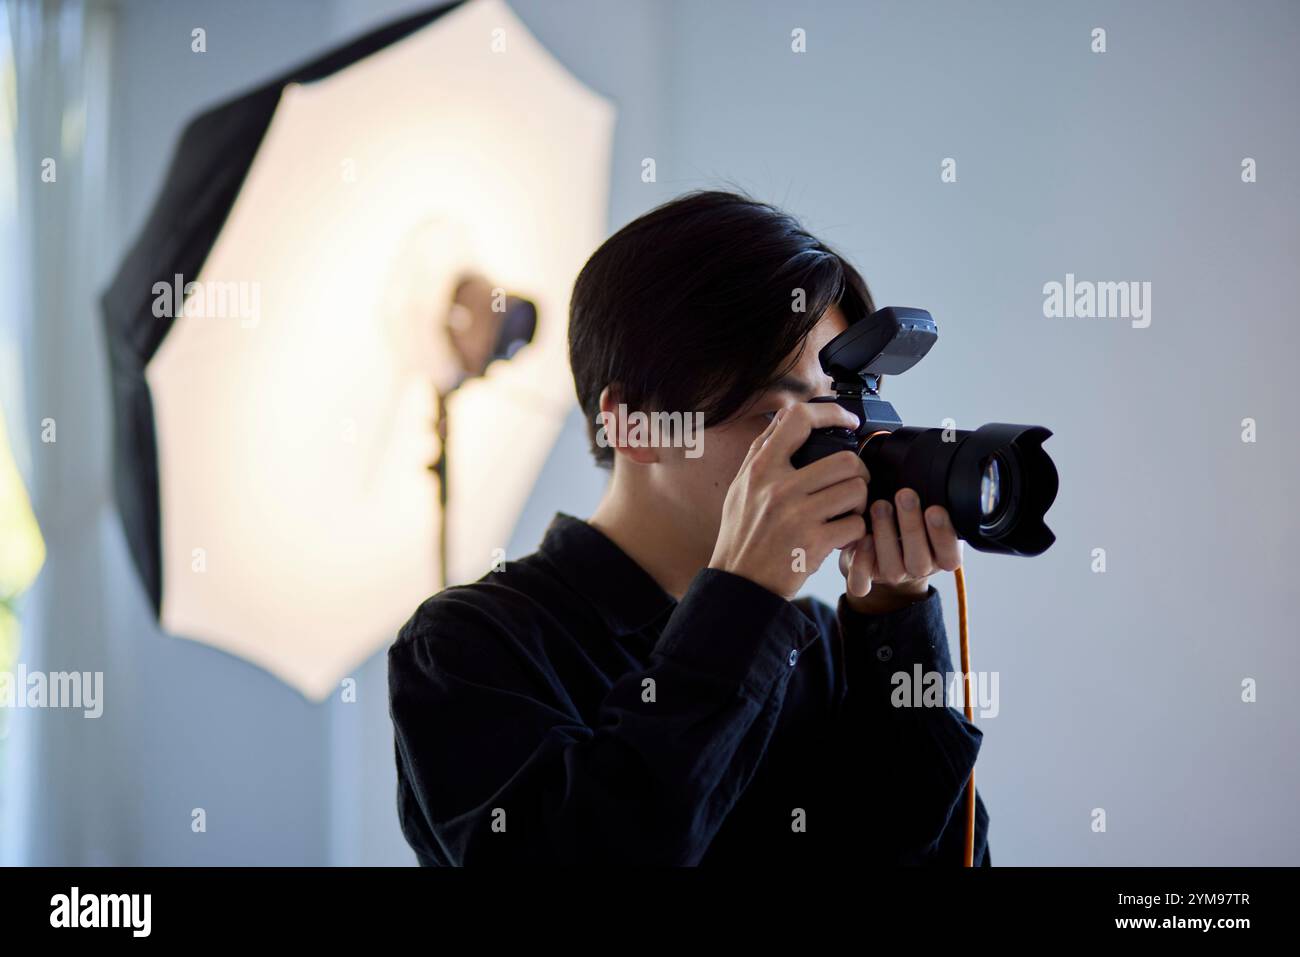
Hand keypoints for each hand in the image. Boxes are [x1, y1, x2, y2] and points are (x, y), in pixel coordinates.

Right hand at [709, 403, 869, 599]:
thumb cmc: (741, 536)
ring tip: (844, 513)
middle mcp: (778, 487)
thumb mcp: (740, 488)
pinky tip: (840, 537)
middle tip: (851, 485)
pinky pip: (855, 525)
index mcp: (760, 468)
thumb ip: (762, 453)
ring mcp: (797, 514)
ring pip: (857, 490)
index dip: (831, 412)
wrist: (739, 584)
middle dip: (858, 473)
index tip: (848, 420)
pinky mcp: (814, 542)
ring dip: (858, 504)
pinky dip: (855, 533)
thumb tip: (785, 420)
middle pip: (846, 459)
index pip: (798, 418)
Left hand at [839, 488, 962, 613]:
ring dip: (885, 536)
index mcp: (941, 557)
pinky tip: (862, 538)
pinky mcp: (866, 579)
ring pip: (891, 568)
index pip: (949, 555)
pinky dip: (861, 565)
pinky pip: (862, 583)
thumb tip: (939, 470)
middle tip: (905, 495)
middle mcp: (918, 569)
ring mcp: (892, 576)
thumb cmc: (909, 522)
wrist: (883, 548)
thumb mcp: (928, 513)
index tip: (935, 509)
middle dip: (912, 526)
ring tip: (880, 505)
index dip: (943, 535)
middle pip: (919, 560)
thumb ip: (935, 502)